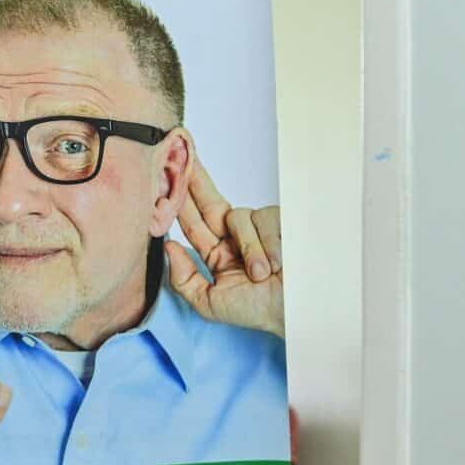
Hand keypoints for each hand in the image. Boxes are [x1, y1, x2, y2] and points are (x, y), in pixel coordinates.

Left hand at [168, 159, 283, 337]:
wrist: (298, 310)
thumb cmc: (259, 310)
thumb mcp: (211, 303)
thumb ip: (184, 279)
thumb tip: (169, 247)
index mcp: (217, 254)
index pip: (193, 222)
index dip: (179, 201)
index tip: (165, 179)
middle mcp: (235, 237)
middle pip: (210, 200)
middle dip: (196, 178)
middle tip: (185, 153)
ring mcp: (258, 227)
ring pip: (238, 217)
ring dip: (250, 248)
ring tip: (262, 274)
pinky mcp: (280, 221)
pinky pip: (265, 219)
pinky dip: (270, 244)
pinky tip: (278, 263)